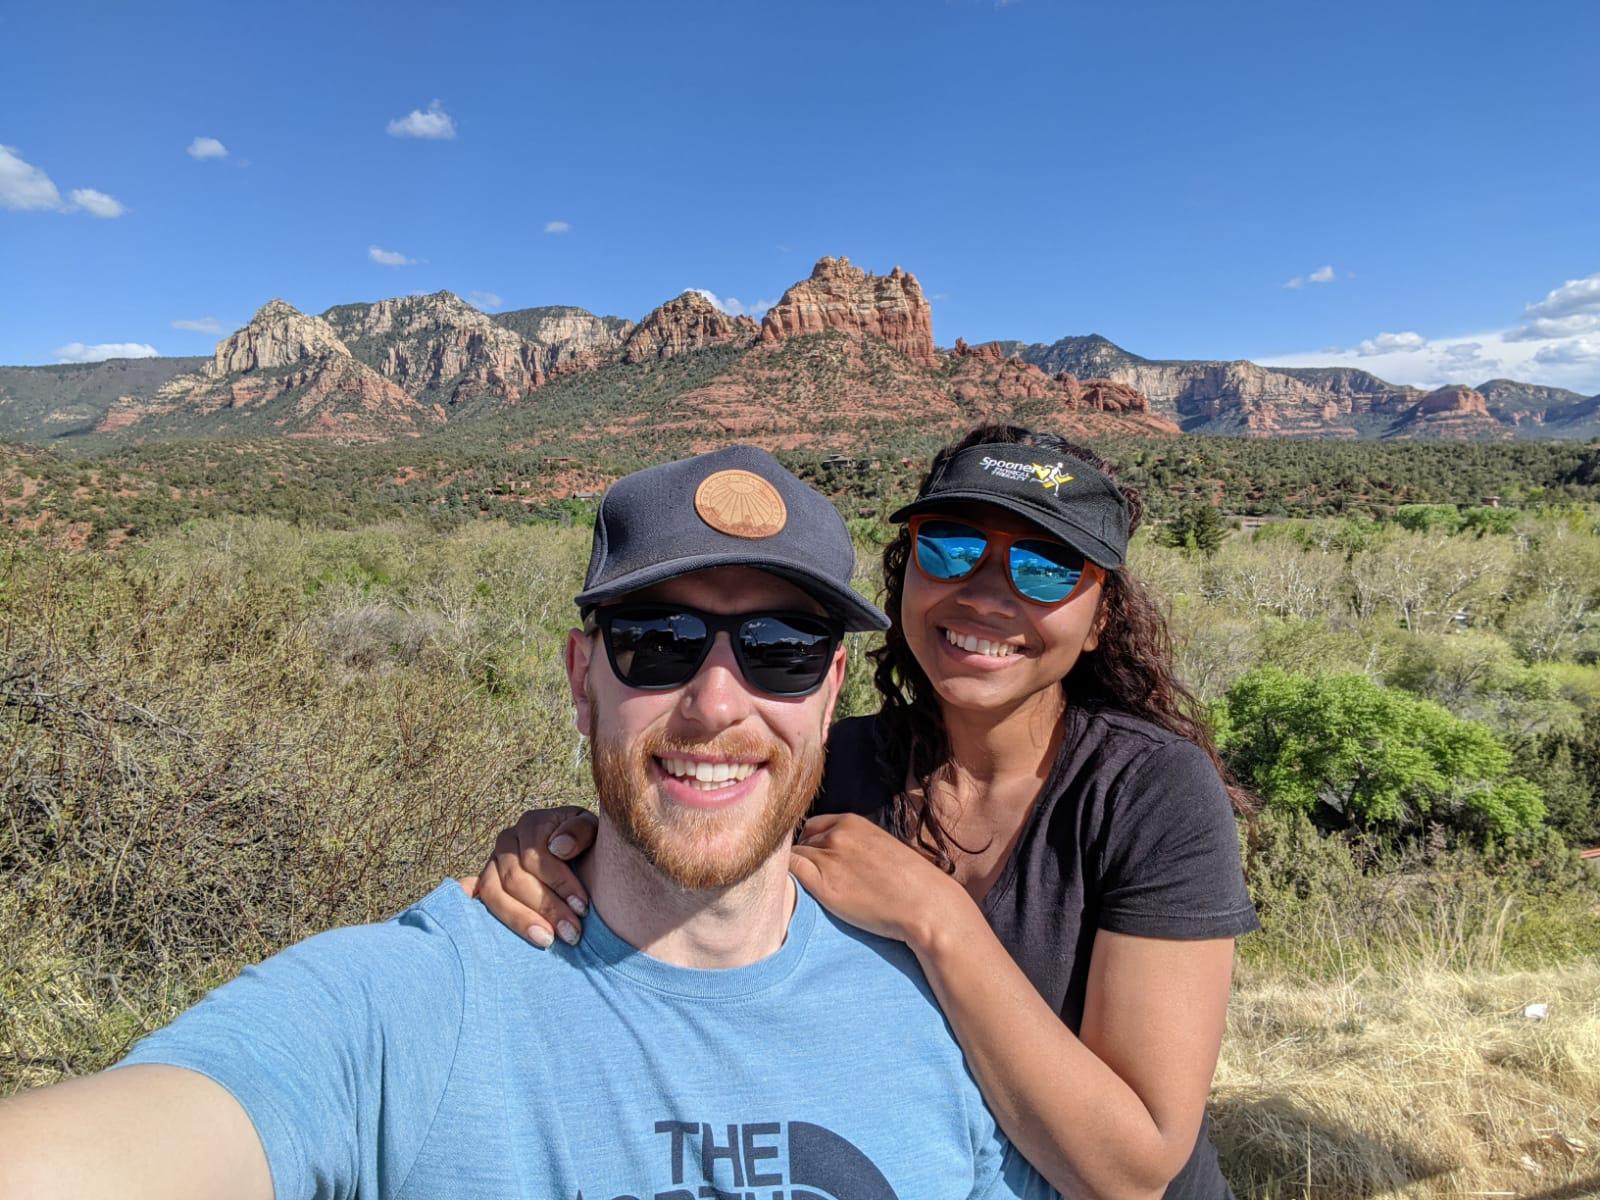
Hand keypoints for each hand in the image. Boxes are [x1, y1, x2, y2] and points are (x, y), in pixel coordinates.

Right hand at [471, 806, 597, 948]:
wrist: (579, 855)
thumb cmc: (587, 844)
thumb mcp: (593, 831)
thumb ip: (581, 831)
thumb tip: (559, 848)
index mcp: (532, 824)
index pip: (536, 856)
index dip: (559, 883)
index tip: (582, 907)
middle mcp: (507, 840)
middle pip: (515, 878)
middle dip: (546, 908)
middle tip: (571, 933)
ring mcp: (492, 863)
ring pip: (494, 893)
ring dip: (520, 920)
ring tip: (547, 940)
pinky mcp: (485, 883)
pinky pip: (479, 899)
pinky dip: (478, 913)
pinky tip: (494, 934)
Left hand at [789, 813, 969, 948]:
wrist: (925, 905)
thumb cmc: (910, 881)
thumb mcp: (881, 846)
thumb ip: (856, 842)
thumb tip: (836, 852)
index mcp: (852, 822)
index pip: (812, 826)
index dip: (809, 843)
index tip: (813, 858)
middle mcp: (836, 835)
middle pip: (801, 842)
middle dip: (803, 857)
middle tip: (811, 878)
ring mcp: (828, 858)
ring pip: (793, 857)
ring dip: (796, 870)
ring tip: (801, 887)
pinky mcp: (822, 884)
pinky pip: (791, 872)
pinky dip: (787, 878)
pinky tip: (793, 891)